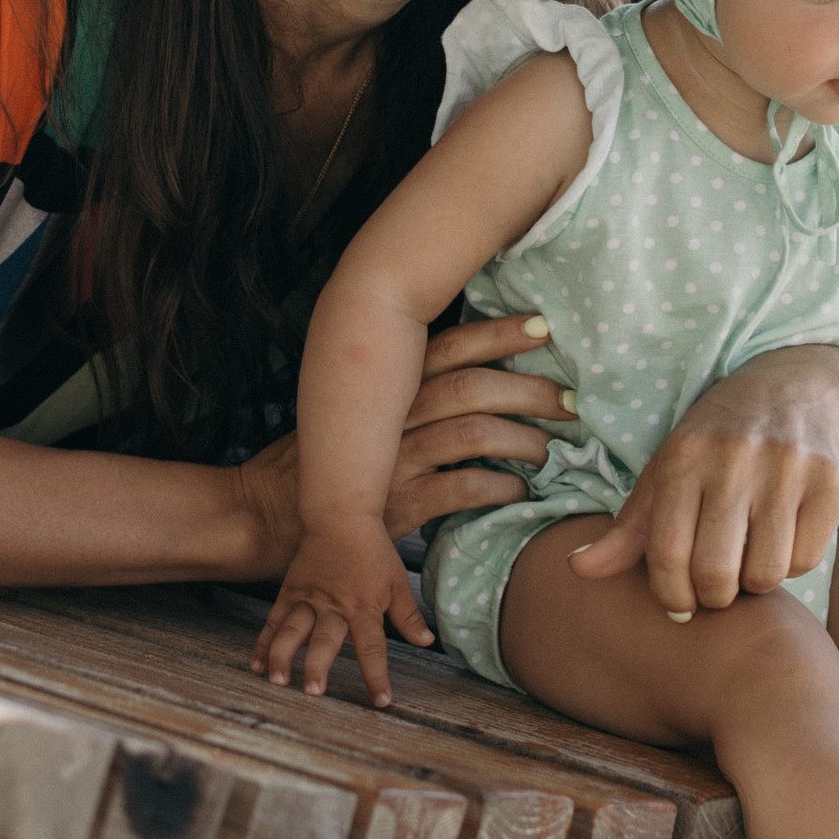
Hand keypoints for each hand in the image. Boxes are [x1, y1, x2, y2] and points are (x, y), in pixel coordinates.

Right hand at [230, 316, 574, 578]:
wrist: (268, 513)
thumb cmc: (323, 459)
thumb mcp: (361, 412)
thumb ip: (408, 392)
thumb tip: (474, 374)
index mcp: (386, 385)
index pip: (450, 347)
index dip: (498, 333)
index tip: (543, 325)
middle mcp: (391, 414)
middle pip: (473, 387)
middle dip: (530, 389)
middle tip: (570, 400)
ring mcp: (393, 458)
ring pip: (474, 434)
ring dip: (522, 440)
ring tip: (547, 450)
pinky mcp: (396, 503)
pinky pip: (462, 489)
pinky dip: (498, 488)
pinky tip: (516, 490)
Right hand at [252, 523, 434, 705]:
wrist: (341, 516)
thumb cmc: (373, 550)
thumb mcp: (397, 582)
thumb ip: (408, 616)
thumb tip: (426, 642)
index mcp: (364, 608)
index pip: (372, 648)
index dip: (377, 676)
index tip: (381, 701)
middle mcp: (334, 607)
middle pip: (325, 641)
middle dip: (318, 667)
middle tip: (313, 692)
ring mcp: (308, 599)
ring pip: (292, 631)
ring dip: (283, 656)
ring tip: (277, 680)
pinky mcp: (290, 591)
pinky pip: (274, 619)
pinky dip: (264, 641)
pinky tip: (257, 664)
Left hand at [567, 348, 838, 617]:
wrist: (793, 390)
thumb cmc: (714, 445)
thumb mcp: (665, 475)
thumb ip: (627, 530)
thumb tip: (577, 569)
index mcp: (684, 458)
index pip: (666, 552)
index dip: (670, 593)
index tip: (679, 602)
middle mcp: (734, 459)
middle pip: (717, 570)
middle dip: (713, 597)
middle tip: (715, 590)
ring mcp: (786, 468)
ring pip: (766, 572)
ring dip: (754, 584)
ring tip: (747, 562)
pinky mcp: (830, 479)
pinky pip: (807, 557)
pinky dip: (791, 566)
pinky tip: (781, 542)